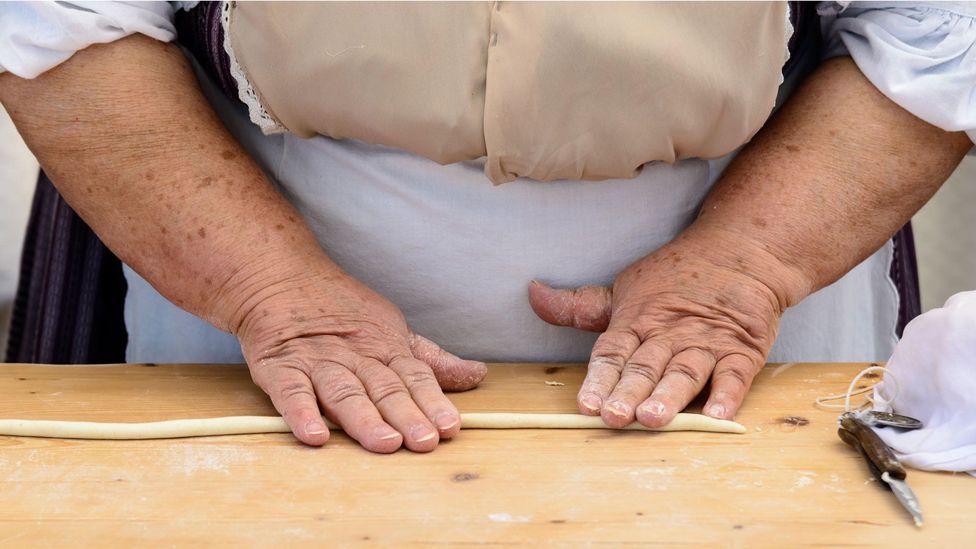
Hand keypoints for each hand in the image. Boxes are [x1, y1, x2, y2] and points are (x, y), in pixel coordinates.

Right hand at [235, 260, 486, 452]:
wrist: (279, 276)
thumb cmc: (340, 310)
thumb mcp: (392, 330)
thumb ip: (431, 360)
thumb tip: (477, 375)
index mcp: (384, 348)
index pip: (415, 378)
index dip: (433, 402)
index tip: (449, 427)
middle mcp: (354, 356)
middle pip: (384, 389)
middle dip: (407, 416)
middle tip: (424, 441)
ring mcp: (317, 362)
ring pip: (344, 392)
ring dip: (365, 419)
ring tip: (384, 442)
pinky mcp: (280, 368)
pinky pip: (291, 392)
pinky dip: (301, 413)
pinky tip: (314, 435)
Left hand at [528, 231, 790, 427]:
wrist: (741, 251)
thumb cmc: (676, 277)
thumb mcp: (625, 290)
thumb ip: (581, 307)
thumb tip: (533, 292)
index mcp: (637, 322)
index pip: (613, 353)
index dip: (598, 379)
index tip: (586, 404)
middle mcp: (669, 335)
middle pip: (646, 366)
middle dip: (629, 392)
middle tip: (616, 416)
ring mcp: (706, 343)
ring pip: (685, 371)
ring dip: (670, 395)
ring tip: (655, 418)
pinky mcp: (742, 351)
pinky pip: (734, 375)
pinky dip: (726, 395)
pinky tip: (716, 415)